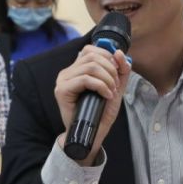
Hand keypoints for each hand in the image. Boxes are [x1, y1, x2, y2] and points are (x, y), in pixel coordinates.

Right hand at [54, 45, 131, 164]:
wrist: (92, 133)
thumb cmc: (101, 111)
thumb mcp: (116, 87)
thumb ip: (120, 70)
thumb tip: (119, 52)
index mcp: (77, 69)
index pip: (90, 50)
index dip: (107, 56)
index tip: (116, 71)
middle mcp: (67, 72)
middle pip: (92, 56)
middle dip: (110, 69)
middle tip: (115, 85)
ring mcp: (63, 80)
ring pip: (90, 67)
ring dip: (107, 79)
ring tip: (111, 92)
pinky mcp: (62, 90)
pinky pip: (85, 79)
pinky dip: (100, 86)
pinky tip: (106, 95)